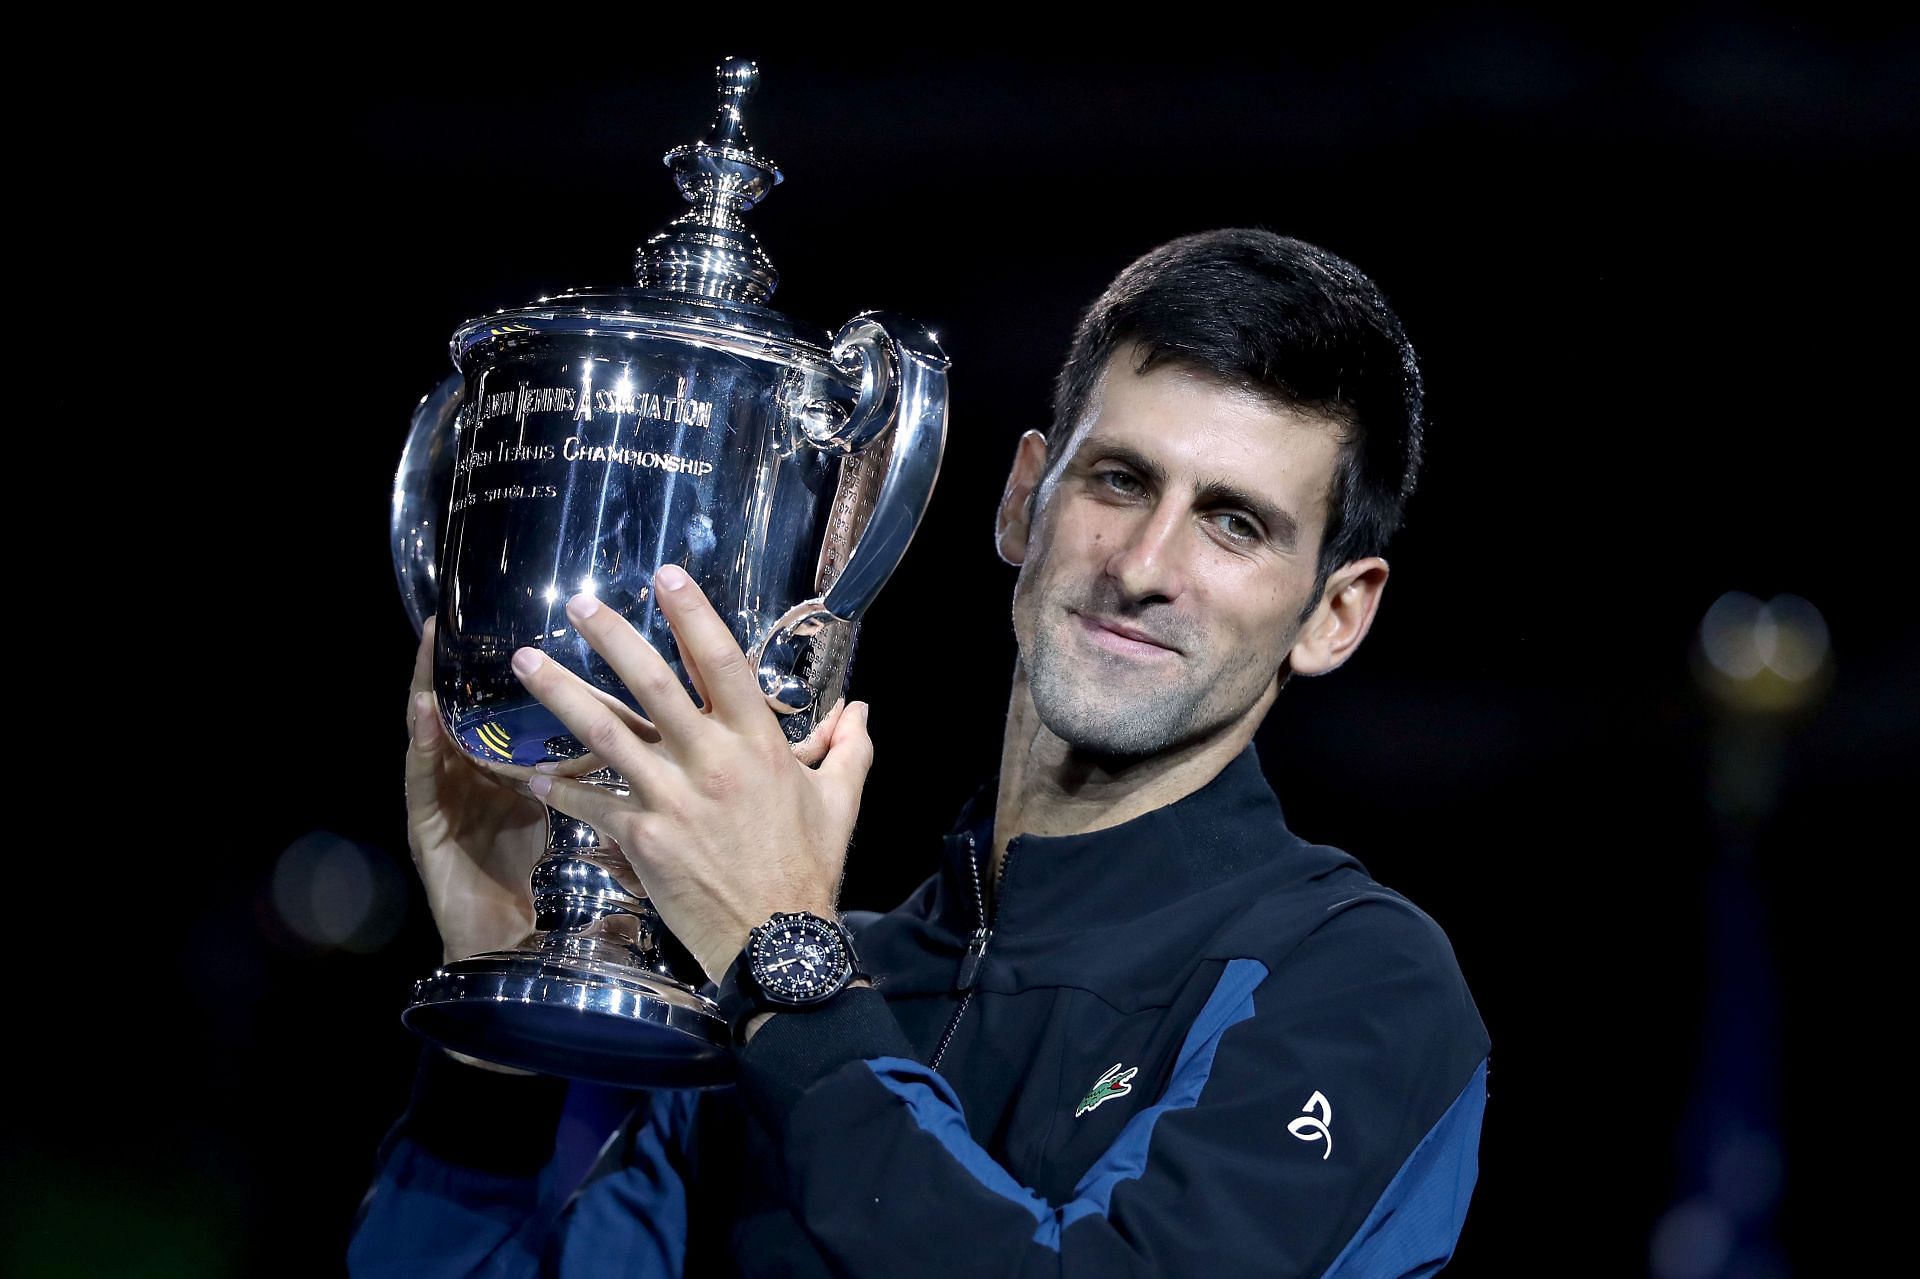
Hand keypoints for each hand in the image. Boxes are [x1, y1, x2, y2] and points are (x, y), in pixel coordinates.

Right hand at [404, 618, 549, 963]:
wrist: (508, 939)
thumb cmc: (533, 874)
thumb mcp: (561, 808)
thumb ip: (582, 771)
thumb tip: (632, 731)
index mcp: (499, 769)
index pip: (493, 710)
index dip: (492, 671)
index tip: (500, 625)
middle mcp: (465, 777)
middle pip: (457, 714)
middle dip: (449, 668)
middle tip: (445, 620)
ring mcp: (441, 800)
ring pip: (431, 737)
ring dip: (427, 692)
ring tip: (427, 648)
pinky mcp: (426, 828)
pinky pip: (422, 780)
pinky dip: (422, 744)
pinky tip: (424, 713)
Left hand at [501, 564, 874, 981]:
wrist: (776, 941)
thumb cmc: (807, 868)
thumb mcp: (839, 801)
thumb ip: (848, 748)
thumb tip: (861, 708)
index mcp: (758, 745)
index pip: (721, 662)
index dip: (691, 614)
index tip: (665, 576)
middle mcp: (710, 762)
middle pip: (651, 684)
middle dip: (610, 637)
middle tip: (575, 602)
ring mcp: (670, 799)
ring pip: (605, 733)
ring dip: (561, 694)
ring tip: (525, 662)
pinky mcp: (641, 838)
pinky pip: (591, 805)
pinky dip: (558, 789)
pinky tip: (528, 771)